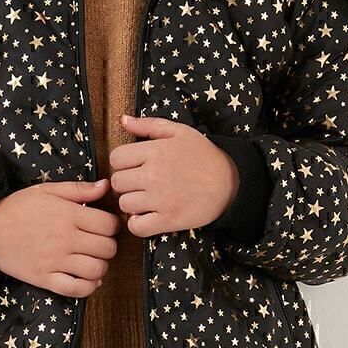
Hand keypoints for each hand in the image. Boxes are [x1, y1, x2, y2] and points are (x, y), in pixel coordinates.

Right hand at [0, 178, 119, 297]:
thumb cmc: (20, 207)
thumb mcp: (48, 191)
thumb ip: (79, 190)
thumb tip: (106, 186)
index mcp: (69, 215)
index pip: (109, 225)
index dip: (112, 226)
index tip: (104, 226)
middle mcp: (65, 239)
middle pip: (107, 249)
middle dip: (108, 246)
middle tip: (99, 243)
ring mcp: (55, 261)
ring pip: (96, 270)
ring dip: (101, 267)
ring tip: (93, 260)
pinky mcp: (45, 278)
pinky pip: (76, 289)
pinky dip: (88, 288)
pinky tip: (89, 280)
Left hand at [109, 114, 237, 236]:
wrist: (230, 183)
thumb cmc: (204, 156)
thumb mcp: (179, 132)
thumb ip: (148, 125)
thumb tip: (122, 120)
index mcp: (154, 151)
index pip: (116, 158)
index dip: (123, 163)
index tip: (134, 167)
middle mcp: (153, 175)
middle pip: (117, 182)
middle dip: (126, 182)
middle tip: (141, 183)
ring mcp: (160, 199)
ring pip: (124, 204)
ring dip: (132, 203)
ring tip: (147, 199)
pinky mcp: (168, 220)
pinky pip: (136, 227)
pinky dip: (138, 223)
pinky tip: (147, 216)